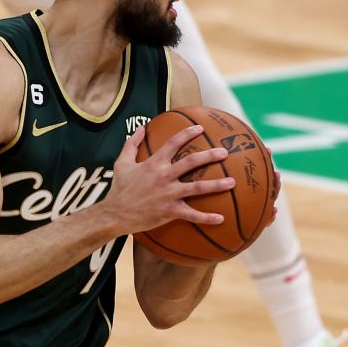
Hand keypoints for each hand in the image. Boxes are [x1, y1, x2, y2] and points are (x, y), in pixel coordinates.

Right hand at [103, 126, 233, 232]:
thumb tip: (142, 128)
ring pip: (197, 188)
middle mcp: (164, 177)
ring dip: (217, 185)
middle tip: (224, 153)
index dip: (187, 134)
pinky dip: (207, 218)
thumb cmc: (119, 189)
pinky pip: (192, 215)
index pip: (173, 143)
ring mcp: (169, 195)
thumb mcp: (122, 162)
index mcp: (154, 164)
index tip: (200, 129)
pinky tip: (221, 218)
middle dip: (209, 156)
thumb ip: (131, 144)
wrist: (115, 214)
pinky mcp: (170, 211)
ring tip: (232, 182)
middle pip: (191, 163)